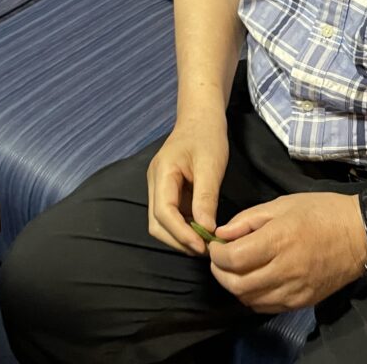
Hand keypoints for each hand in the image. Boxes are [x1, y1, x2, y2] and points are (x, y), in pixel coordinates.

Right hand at [146, 118, 228, 255]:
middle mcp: (155, 182)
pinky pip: (171, 215)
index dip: (181, 233)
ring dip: (180, 236)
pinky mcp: (168, 190)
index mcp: (162, 173)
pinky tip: (201, 230)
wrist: (201, 117)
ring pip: (161, 222)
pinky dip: (183, 227)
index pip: (163, 212)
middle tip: (205, 249)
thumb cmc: (207, 136)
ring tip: (205, 243)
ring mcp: (159, 187)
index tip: (202, 245)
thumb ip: (206, 197)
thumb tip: (207, 229)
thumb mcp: (211, 165)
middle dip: (178, 240)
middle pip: (157, 223)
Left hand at [208, 192, 366, 313]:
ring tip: (237, 270)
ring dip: (235, 286)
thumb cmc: (320, 211)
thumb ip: (247, 220)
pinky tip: (255, 281)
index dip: (216, 254)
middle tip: (220, 259)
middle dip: (220, 272)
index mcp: (278, 240)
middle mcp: (284, 269)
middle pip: (236, 284)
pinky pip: (266, 307)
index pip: (232, 259)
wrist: (359, 233)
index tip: (216, 245)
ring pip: (249, 299)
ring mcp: (294, 290)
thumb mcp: (281, 204)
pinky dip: (253, 297)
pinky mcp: (303, 301)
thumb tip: (221, 235)